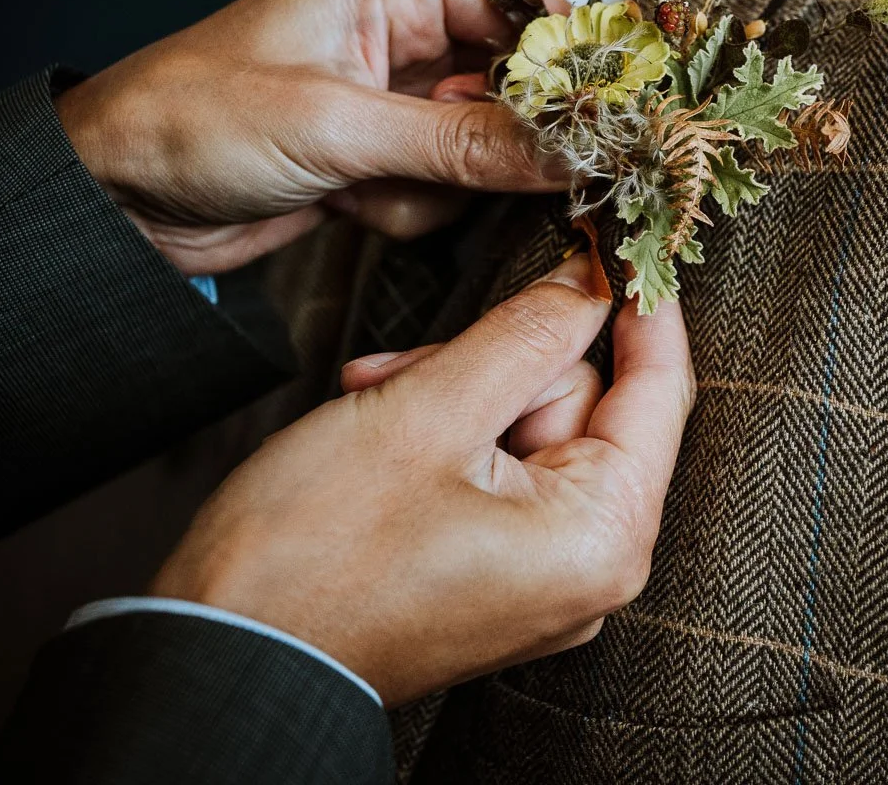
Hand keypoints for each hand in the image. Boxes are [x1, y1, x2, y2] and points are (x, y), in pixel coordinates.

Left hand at [55, 0, 565, 274]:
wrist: (117, 201)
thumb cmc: (199, 121)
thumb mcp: (339, 125)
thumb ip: (464, 142)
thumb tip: (572, 149)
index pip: (520, 9)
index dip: (566, 64)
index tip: (600, 121)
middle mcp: (405, 34)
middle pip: (514, 89)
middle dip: (499, 142)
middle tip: (482, 175)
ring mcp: (396, 103)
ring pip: (486, 154)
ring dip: (436, 187)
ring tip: (361, 184)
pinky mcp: (383, 160)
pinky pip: (445, 193)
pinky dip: (405, 212)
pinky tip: (343, 205)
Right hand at [152, 255, 693, 705]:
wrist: (227, 654)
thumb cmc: (314, 552)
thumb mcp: (428, 412)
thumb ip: (527, 333)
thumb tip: (592, 279)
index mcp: (603, 535)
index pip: (661, 388)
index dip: (638, 301)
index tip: (618, 235)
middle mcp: (592, 566)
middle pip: (584, 404)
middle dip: (497, 363)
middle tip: (410, 364)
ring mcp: (546, 576)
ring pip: (531, 428)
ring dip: (457, 395)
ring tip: (375, 399)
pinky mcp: (501, 575)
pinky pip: (503, 473)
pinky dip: (449, 437)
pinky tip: (380, 426)